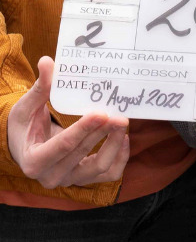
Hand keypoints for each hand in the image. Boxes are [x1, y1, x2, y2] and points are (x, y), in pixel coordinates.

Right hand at [7, 57, 128, 188]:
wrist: (25, 147)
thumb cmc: (24, 125)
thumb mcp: (27, 107)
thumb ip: (40, 87)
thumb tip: (47, 61)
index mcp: (34, 161)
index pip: (63, 146)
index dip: (83, 130)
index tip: (101, 113)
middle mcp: (51, 176)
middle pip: (82, 154)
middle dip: (102, 133)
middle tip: (118, 114)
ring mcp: (69, 180)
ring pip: (99, 168)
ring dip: (114, 145)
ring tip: (123, 122)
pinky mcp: (83, 178)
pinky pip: (108, 174)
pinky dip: (120, 158)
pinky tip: (124, 138)